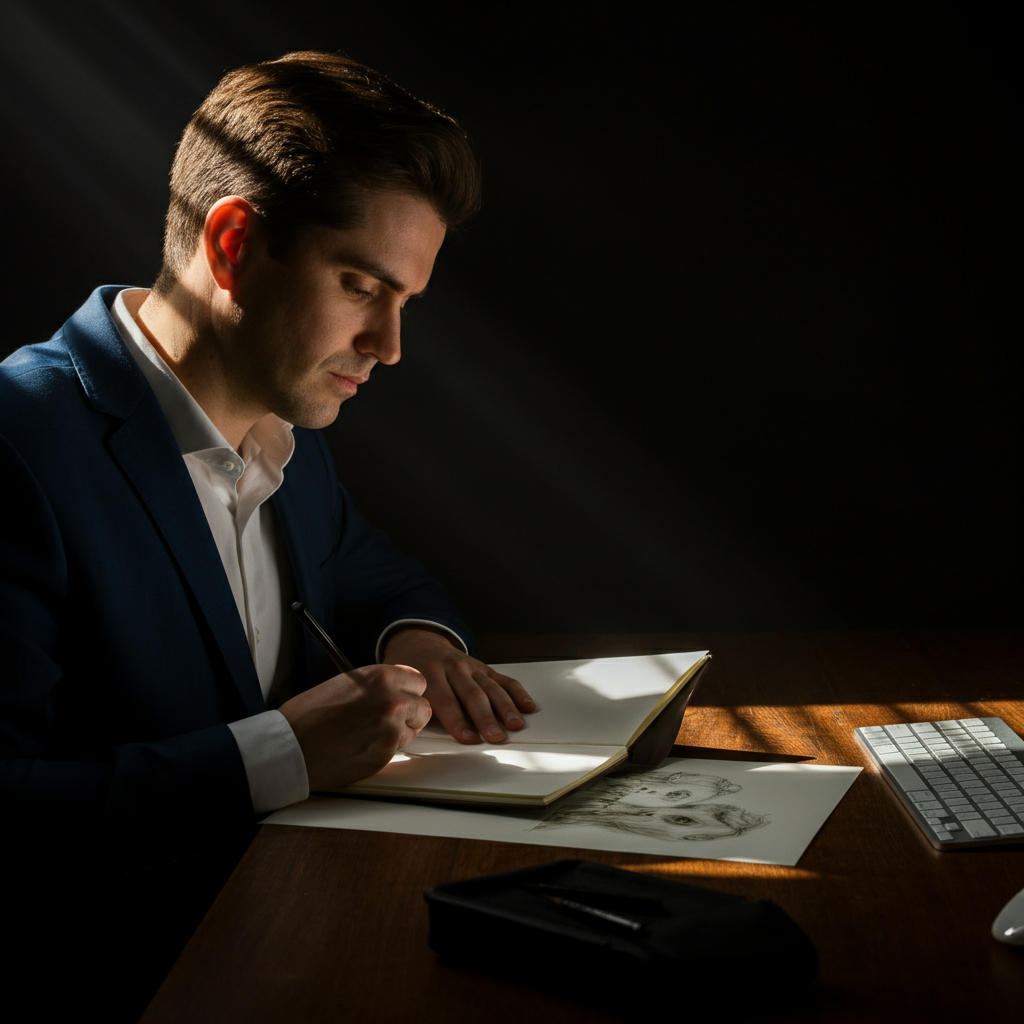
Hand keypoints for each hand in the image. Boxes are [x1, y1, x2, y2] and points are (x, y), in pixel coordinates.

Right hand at [278, 664, 429, 790]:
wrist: (290, 747)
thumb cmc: (308, 716)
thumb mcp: (346, 683)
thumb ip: (376, 685)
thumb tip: (396, 689)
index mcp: (379, 676)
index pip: (418, 680)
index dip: (408, 691)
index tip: (401, 697)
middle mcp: (390, 698)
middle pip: (423, 706)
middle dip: (410, 714)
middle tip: (387, 720)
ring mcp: (391, 727)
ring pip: (413, 730)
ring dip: (398, 733)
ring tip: (367, 734)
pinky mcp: (386, 752)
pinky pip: (398, 750)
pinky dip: (385, 750)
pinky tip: (361, 746)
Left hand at [382, 628, 535, 743]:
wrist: (419, 644)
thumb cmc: (411, 674)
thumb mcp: (403, 687)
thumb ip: (413, 707)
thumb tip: (419, 736)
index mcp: (428, 675)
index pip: (446, 702)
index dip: (459, 722)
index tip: (470, 739)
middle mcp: (452, 668)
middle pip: (472, 695)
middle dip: (486, 718)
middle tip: (496, 736)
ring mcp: (470, 667)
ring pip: (491, 688)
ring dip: (505, 708)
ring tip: (515, 724)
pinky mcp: (484, 668)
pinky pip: (504, 680)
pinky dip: (517, 693)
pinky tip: (527, 706)